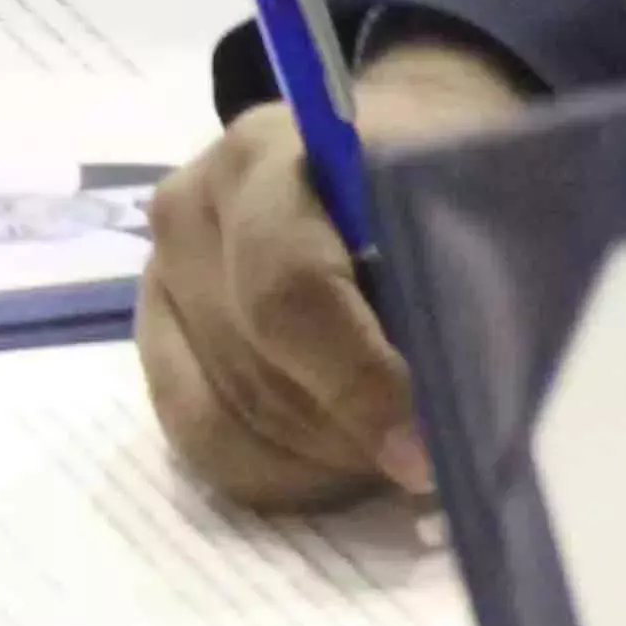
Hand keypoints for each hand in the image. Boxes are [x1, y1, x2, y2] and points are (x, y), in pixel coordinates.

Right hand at [139, 36, 530, 510]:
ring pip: (223, 422)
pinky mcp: (155, 337)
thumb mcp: (469, 195)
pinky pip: (200, 440)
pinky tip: (341, 461)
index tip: (425, 453)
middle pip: (257, 371)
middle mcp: (191, 210)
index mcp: (269, 154)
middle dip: (350, 436)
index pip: (292, 288)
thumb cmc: (435, 172)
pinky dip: (279, 473)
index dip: (359, 383)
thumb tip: (470, 407)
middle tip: (430, 463)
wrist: (372, 152)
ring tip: (392, 455)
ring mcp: (159, 276)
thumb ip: (465, 283)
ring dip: (319, 462)